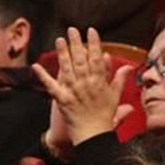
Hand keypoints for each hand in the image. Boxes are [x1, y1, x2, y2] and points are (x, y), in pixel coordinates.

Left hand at [31, 27, 132, 146]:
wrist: (93, 135)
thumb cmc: (104, 117)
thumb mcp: (115, 97)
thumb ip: (119, 79)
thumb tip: (127, 66)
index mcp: (99, 82)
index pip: (97, 59)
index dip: (94, 44)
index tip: (91, 31)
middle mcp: (86, 84)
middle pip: (80, 60)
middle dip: (76, 43)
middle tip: (72, 29)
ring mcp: (73, 91)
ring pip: (67, 68)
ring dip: (62, 53)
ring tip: (59, 40)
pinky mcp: (61, 99)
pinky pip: (50, 86)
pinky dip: (43, 76)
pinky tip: (36, 66)